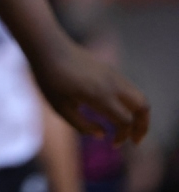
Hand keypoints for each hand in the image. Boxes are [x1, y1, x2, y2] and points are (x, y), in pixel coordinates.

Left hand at [32, 37, 149, 144]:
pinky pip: (130, 89)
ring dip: (139, 114)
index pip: (125, 121)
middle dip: (143, 126)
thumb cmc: (50, 78)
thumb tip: (103, 134)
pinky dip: (131, 103)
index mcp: (99, 95)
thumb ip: (82, 125)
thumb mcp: (60, 107)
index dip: (123, 136)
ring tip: (129, 128)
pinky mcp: (110, 69)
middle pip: (143, 107)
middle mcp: (112, 84)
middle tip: (135, 141)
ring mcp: (113, 74)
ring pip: (140, 96)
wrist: (49, 46)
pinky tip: (118, 112)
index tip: (113, 144)